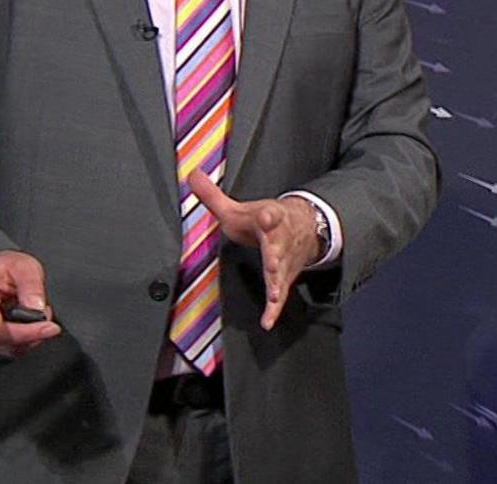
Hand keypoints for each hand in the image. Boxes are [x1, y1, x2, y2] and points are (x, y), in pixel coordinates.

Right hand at [0, 250, 60, 357]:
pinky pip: (3, 347)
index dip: (24, 331)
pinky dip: (22, 342)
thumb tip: (37, 309)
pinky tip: (32, 327)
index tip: (48, 326)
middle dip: (30, 334)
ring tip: (41, 318)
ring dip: (27, 339)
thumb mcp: (25, 266)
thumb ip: (31, 286)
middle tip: (50, 320)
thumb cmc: (9, 266)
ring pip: (2, 346)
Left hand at [188, 170, 319, 330]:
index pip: (269, 216)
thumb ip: (213, 195)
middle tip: (273, 264)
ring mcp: (284, 261)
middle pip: (277, 247)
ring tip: (273, 294)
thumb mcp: (238, 207)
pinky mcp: (284, 278)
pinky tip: (267, 321)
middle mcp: (280, 240)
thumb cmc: (265, 219)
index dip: (268, 216)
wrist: (304, 226)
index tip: (267, 215)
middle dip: (275, 255)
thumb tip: (192, 174)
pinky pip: (279, 295)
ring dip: (277, 283)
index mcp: (269, 219)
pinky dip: (274, 309)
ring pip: (281, 272)